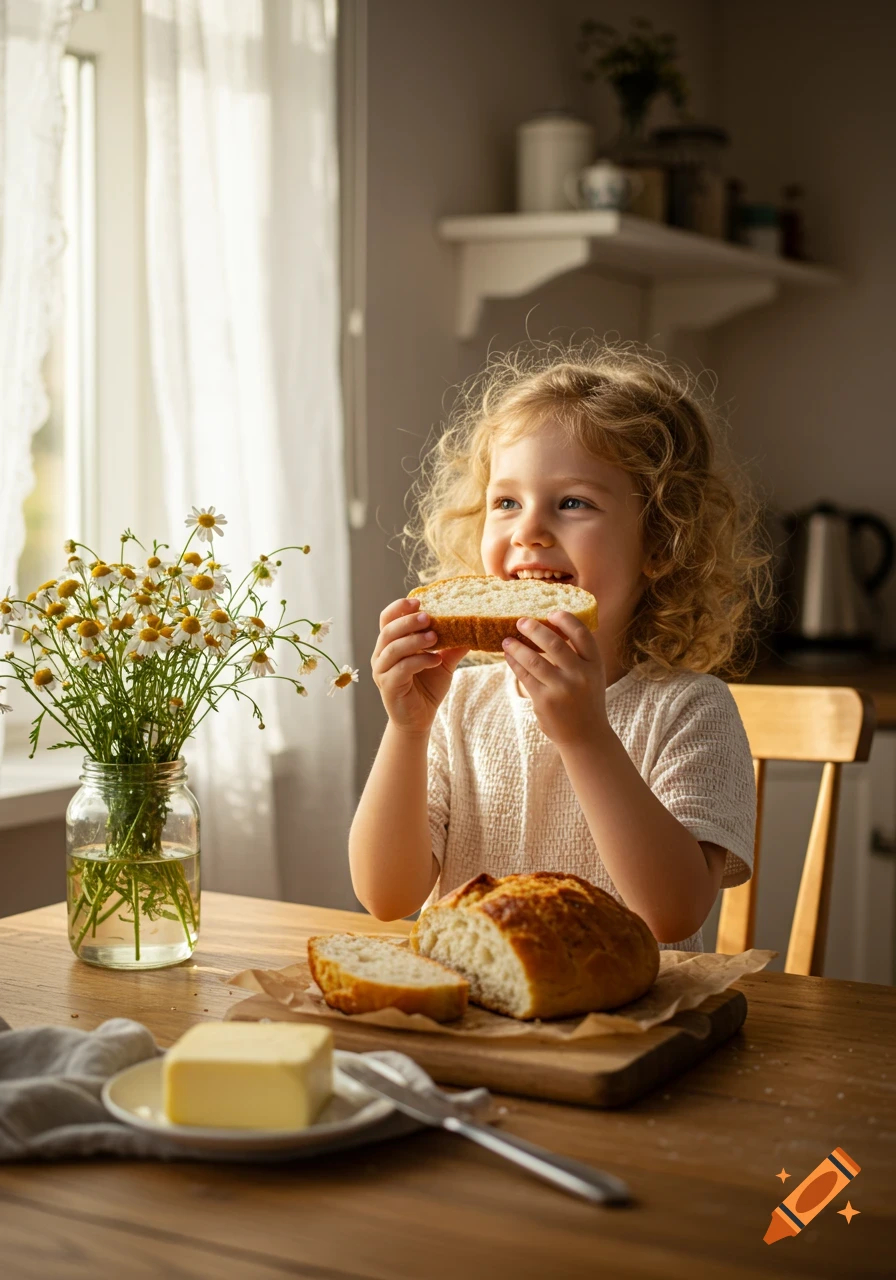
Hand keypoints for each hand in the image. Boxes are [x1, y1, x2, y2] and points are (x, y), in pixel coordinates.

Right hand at [371, 598, 468, 735]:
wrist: (419, 719)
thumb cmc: (427, 688)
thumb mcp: (443, 662)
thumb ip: (452, 645)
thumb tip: (472, 626)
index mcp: (391, 644)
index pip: (388, 619)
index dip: (399, 608)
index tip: (419, 601)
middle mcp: (381, 655)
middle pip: (388, 630)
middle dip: (408, 621)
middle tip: (428, 617)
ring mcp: (382, 671)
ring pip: (393, 648)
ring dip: (414, 640)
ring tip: (435, 637)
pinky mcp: (388, 686)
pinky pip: (401, 668)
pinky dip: (419, 661)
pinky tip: (435, 660)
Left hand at [502, 611, 609, 747]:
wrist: (586, 736)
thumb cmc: (585, 699)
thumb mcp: (591, 675)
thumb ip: (578, 655)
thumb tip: (548, 626)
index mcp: (595, 664)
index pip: (582, 634)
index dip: (565, 620)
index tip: (551, 613)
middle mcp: (581, 675)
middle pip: (554, 644)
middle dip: (534, 629)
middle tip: (521, 621)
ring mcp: (562, 689)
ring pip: (534, 660)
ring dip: (517, 647)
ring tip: (507, 640)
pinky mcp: (545, 701)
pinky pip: (525, 676)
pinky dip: (514, 664)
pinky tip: (508, 656)